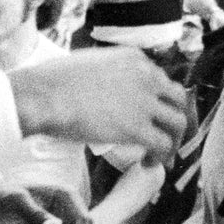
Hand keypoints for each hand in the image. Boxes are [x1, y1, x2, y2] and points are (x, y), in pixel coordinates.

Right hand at [9, 48, 187, 160]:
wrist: (45, 95)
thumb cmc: (54, 81)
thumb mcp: (90, 63)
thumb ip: (108, 74)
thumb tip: (106, 93)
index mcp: (135, 59)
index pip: (160, 80)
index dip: (158, 102)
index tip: (151, 117)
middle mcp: (147, 76)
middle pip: (178, 99)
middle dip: (175, 119)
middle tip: (166, 137)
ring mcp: (144, 102)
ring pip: (178, 122)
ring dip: (173, 141)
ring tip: (159, 156)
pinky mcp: (137, 128)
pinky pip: (163, 144)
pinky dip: (161, 157)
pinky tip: (147, 164)